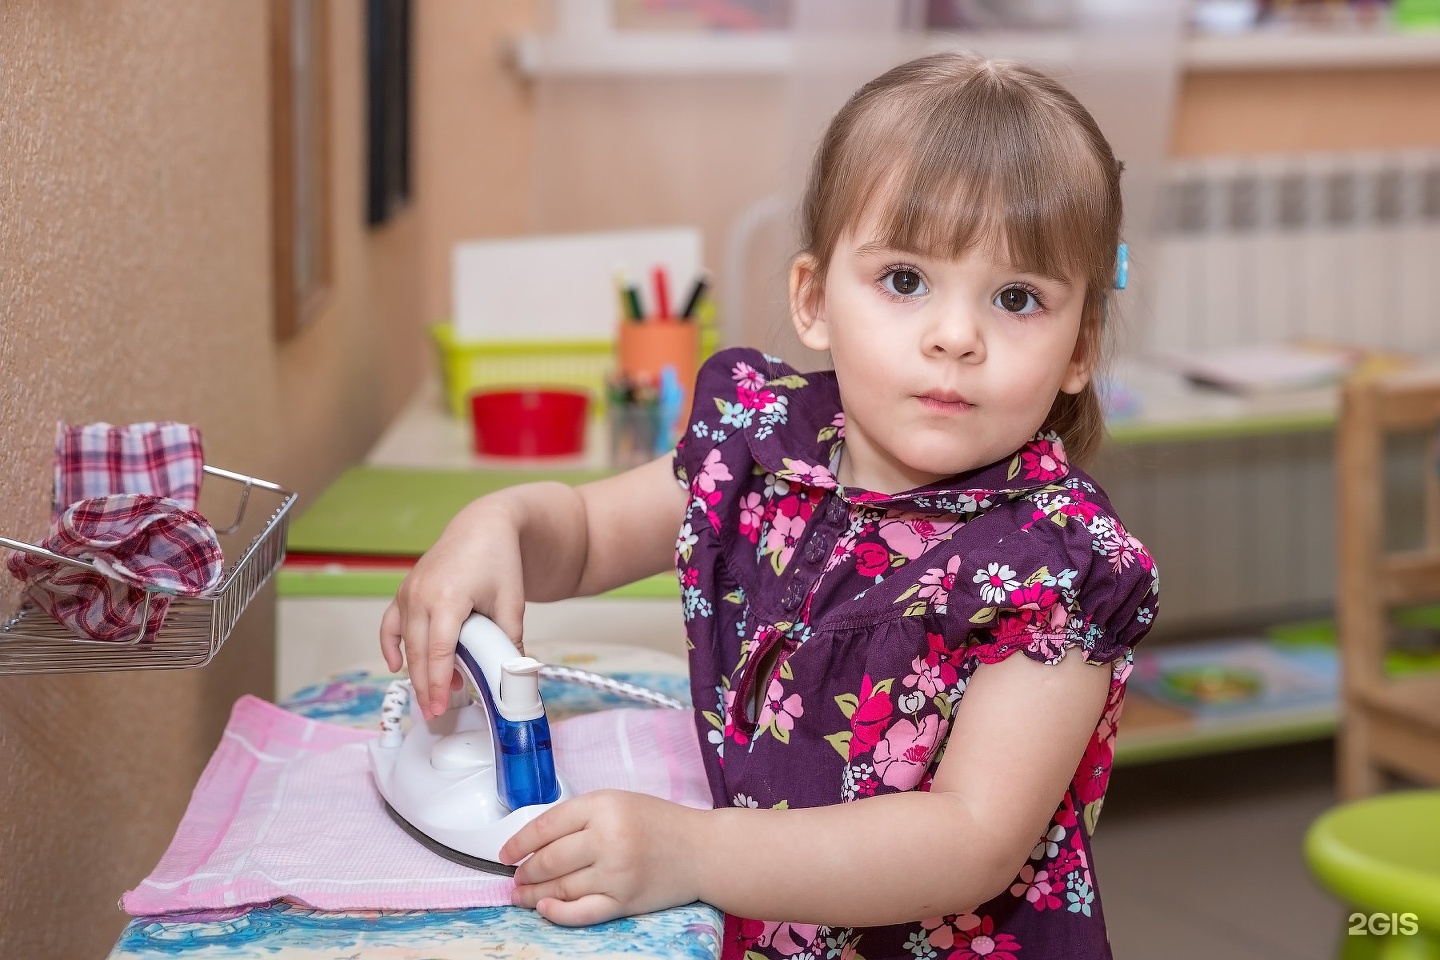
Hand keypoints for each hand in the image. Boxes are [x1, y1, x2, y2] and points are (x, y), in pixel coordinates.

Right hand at [378, 501, 526, 719]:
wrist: (484, 526)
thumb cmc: (499, 559)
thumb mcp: (511, 603)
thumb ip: (509, 640)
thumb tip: (513, 676)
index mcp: (449, 597)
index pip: (439, 651)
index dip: (438, 682)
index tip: (440, 705)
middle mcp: (422, 595)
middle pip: (418, 652)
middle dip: (425, 685)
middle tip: (433, 711)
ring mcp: (409, 592)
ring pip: (405, 642)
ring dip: (415, 670)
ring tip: (429, 695)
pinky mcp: (405, 590)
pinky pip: (390, 624)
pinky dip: (391, 646)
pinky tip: (396, 666)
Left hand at [502, 790, 705, 924]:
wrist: (702, 850)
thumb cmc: (659, 823)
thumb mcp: (619, 802)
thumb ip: (581, 817)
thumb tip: (537, 843)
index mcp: (604, 806)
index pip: (547, 826)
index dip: (519, 842)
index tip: (506, 854)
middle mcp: (609, 838)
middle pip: (549, 860)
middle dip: (525, 872)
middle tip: (515, 877)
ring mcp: (616, 873)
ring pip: (560, 888)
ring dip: (534, 895)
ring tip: (521, 895)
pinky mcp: (625, 901)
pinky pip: (582, 912)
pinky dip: (558, 914)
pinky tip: (545, 910)